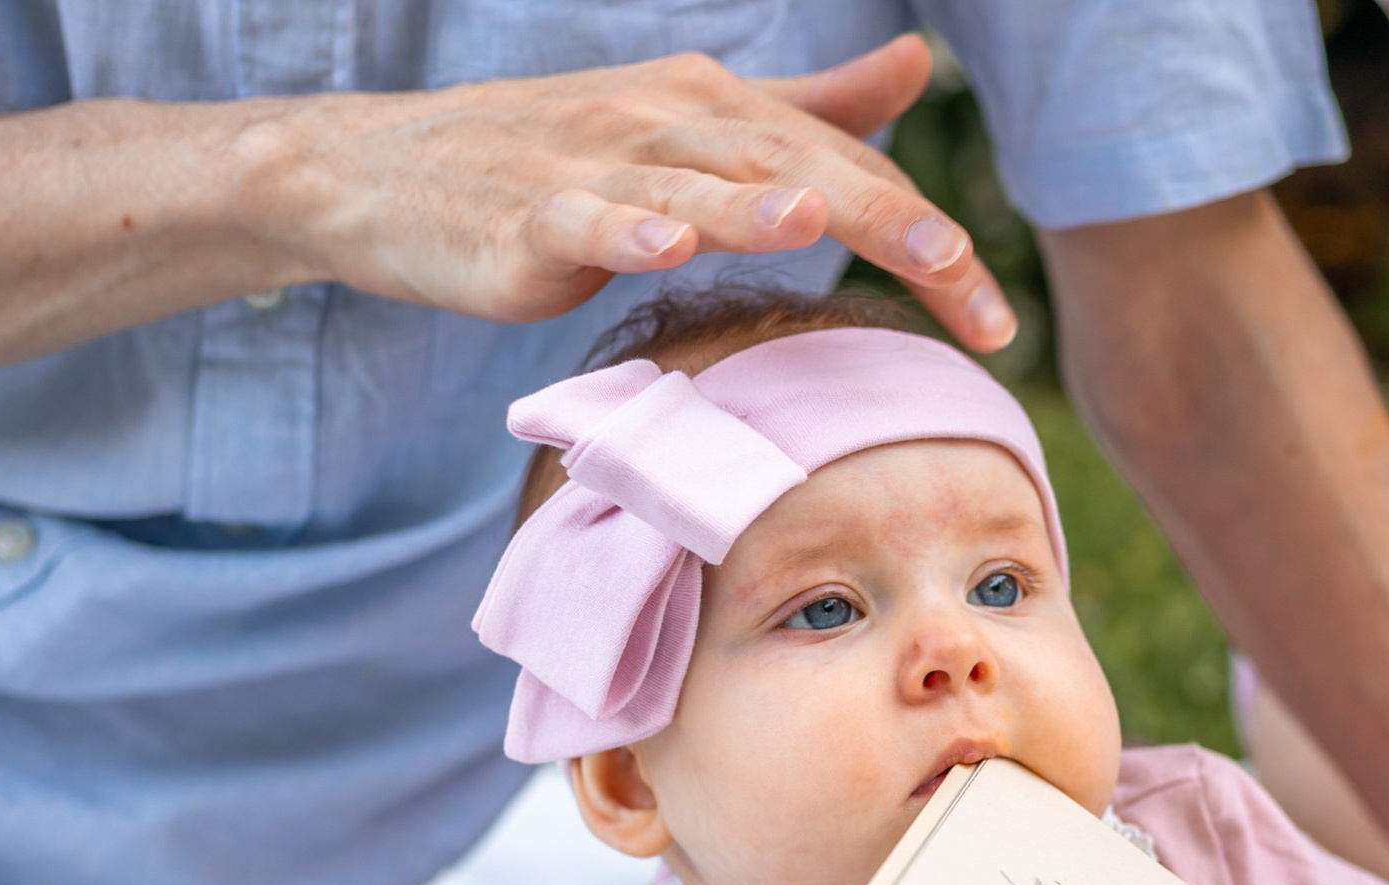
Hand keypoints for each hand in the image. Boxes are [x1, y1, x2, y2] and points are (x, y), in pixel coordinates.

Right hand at [249, 35, 1013, 347]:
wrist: (390, 174)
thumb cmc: (560, 161)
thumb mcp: (698, 128)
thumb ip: (812, 107)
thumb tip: (913, 65)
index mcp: (720, 108)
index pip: (846, 170)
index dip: (927, 234)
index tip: (997, 316)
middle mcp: (668, 122)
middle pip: (793, 170)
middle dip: (881, 222)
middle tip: (961, 275)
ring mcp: (592, 166)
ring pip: (693, 186)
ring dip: (757, 204)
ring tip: (823, 225)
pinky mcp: (524, 214)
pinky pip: (581, 219)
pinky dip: (622, 227)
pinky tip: (664, 244)